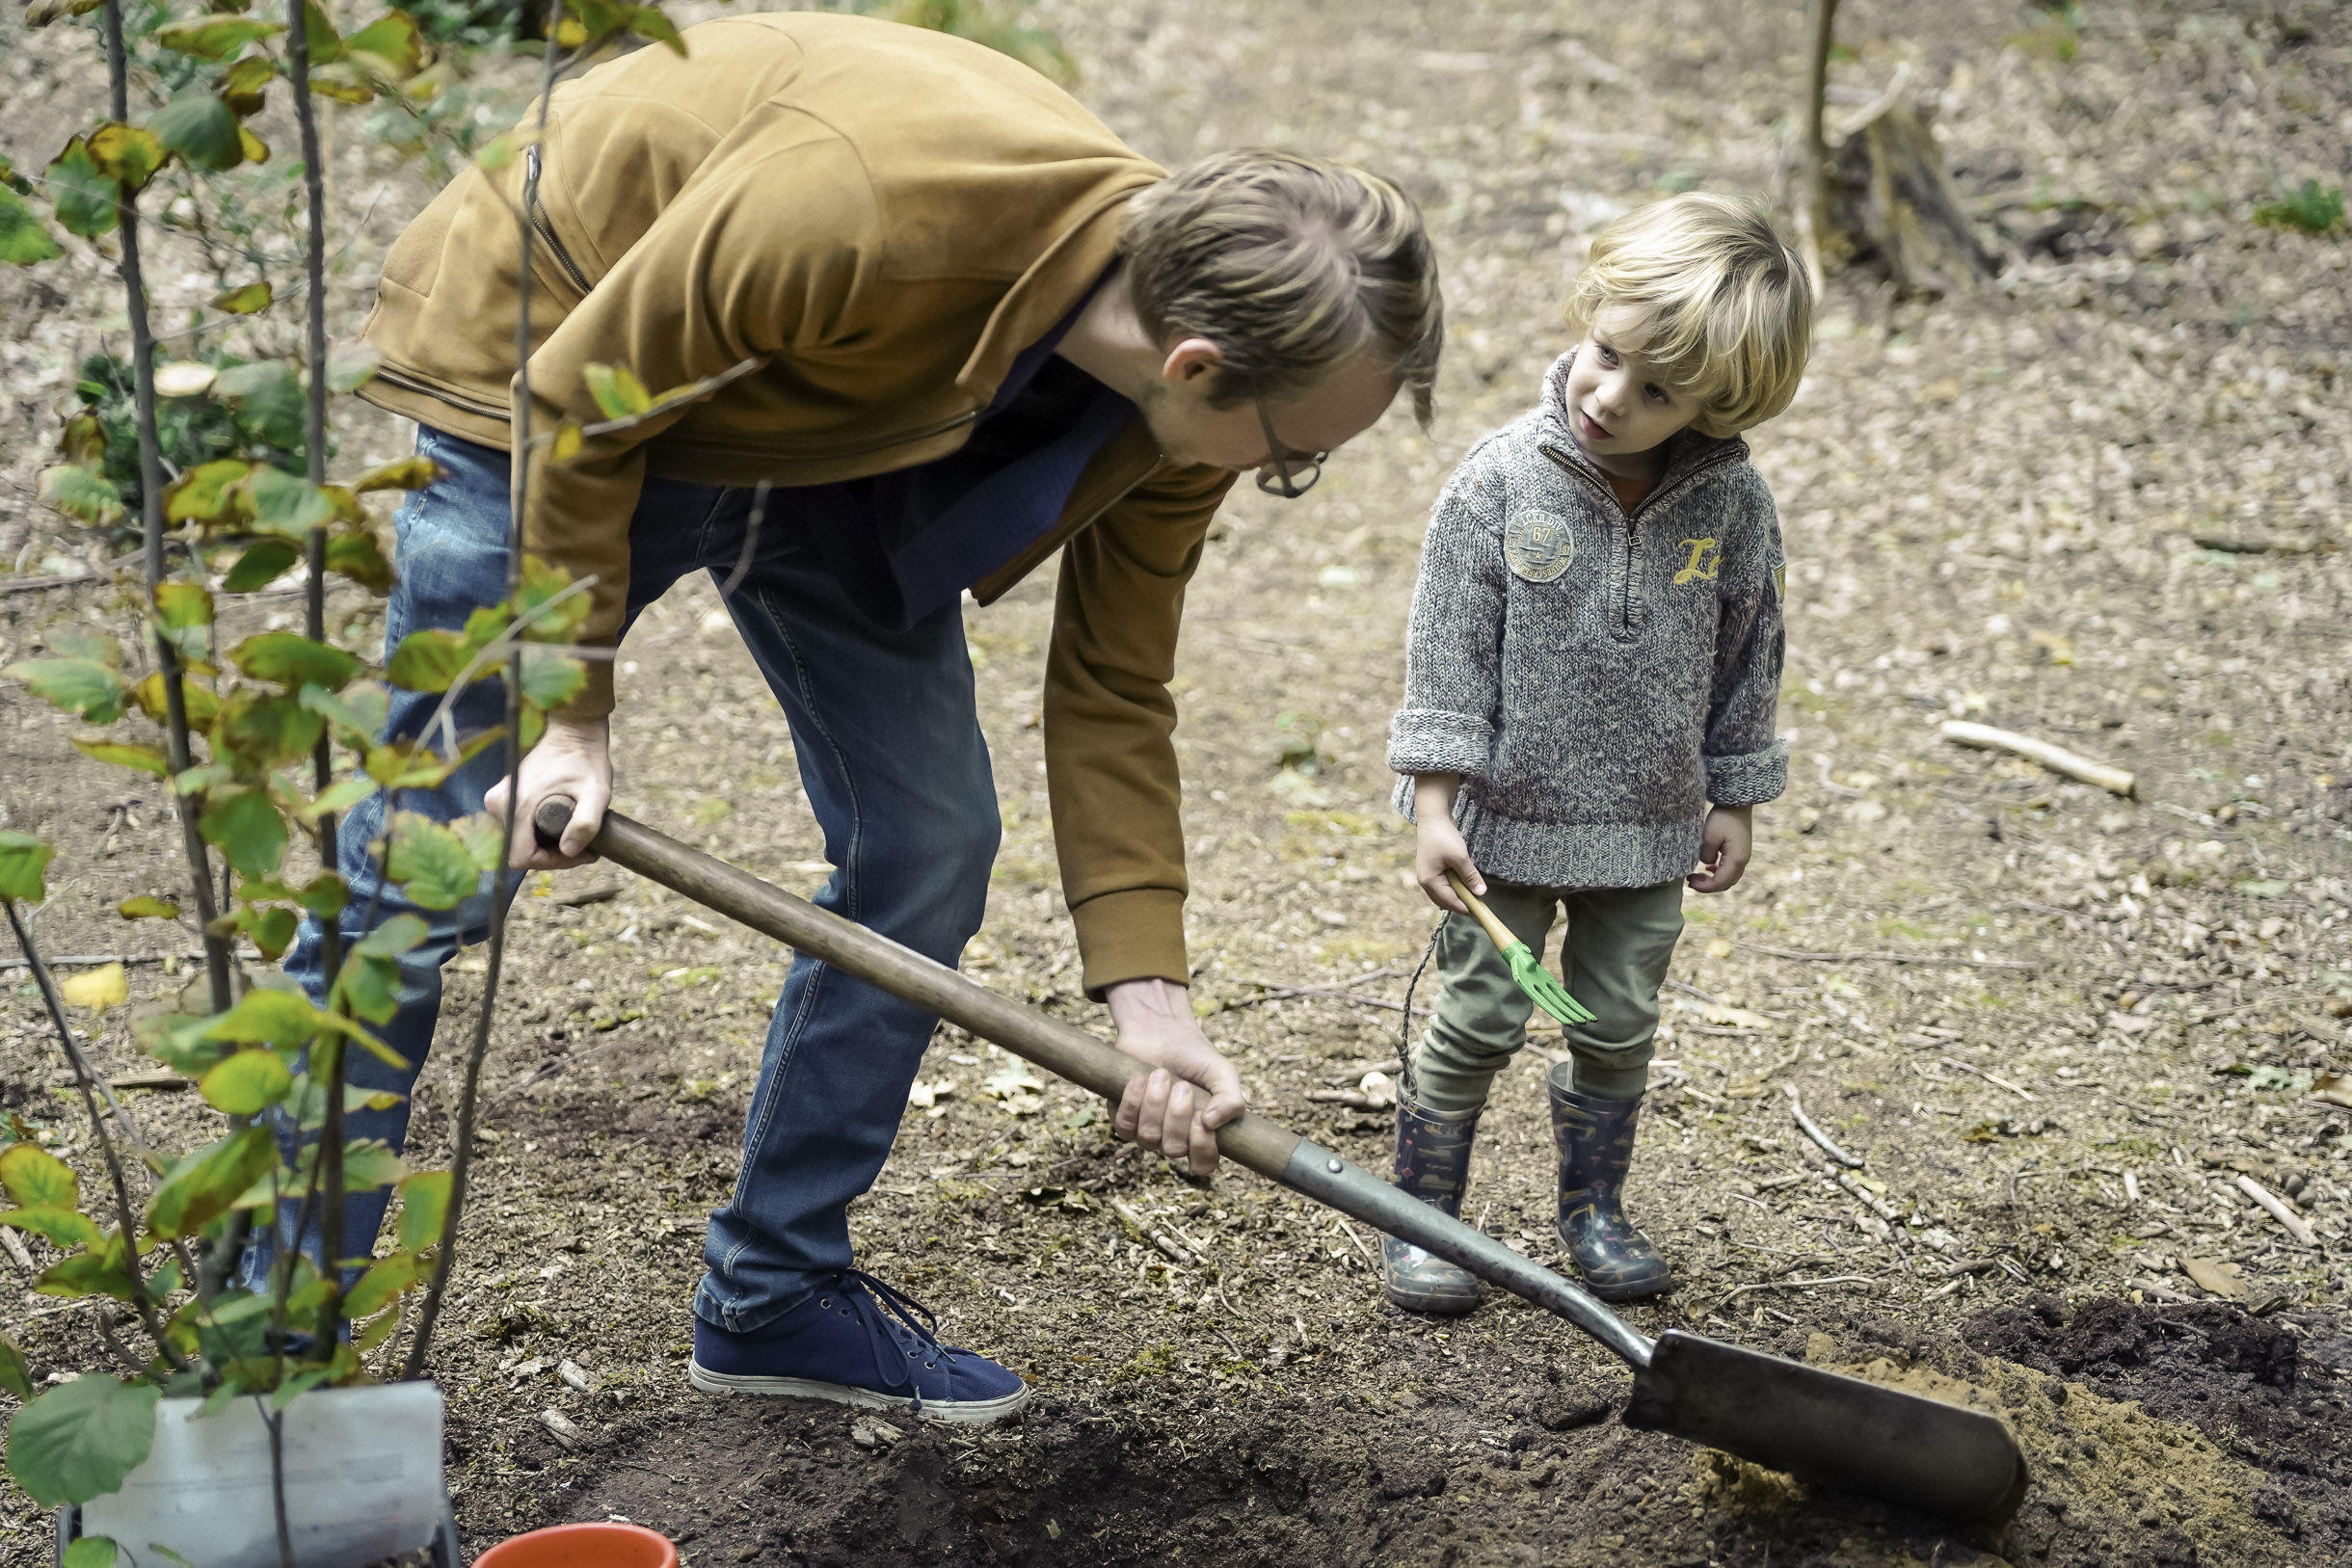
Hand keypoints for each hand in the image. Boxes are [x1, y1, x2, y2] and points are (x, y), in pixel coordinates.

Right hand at [483, 714, 611, 869]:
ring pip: (519, 840)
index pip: (521, 857)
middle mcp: (497, 803)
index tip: (578, 853)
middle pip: (519, 850)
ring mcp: (498, 799)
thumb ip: (585, 823)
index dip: (551, 862)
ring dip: (547, 845)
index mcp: (515, 804)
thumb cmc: (585, 759)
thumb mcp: (596, 792)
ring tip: (576, 835)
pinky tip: (564, 826)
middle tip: (584, 846)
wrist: (573, 732)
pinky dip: (540, 832)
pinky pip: (518, 827)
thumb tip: (568, 851)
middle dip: (552, 855)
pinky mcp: (503, 797)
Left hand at [1105, 978, 1245, 1177]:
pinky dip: (1133, 1101)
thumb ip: (1232, 1099)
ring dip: (1155, 1103)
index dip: (1202, 1149)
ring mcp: (1146, 1130)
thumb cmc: (1194, 1056)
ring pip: (1148, 1138)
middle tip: (1182, 1084)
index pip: (1203, 1164)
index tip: (1202, 1118)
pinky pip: (1124, 1125)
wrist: (1160, 1030)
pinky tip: (1140, 1078)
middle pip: (1173, 1150)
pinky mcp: (1122, 1117)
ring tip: (1161, 1074)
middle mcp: (1173, 1137)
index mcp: (1201, 1133)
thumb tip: (1212, 1124)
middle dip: (1177, 1116)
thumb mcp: (1223, 1074)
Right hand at [1413, 773, 1482, 913]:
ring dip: (1459, 895)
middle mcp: (1426, 882)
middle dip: (1462, 903)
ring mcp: (1429, 876)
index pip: (1450, 902)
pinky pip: (1445, 885)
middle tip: (1480, 903)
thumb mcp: (1460, 857)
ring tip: (1474, 892)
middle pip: (1445, 901)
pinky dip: (1455, 887)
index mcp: (1429, 881)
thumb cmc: (1443, 836)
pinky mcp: (1433, 870)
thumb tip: (1480, 893)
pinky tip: (1465, 883)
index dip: (1466, 907)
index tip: (1481, 912)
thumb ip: (1470, 876)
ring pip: (1445, 894)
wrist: (1433, 817)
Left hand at [1688, 803, 1753, 893]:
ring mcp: (1743, 857)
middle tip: (1690, 880)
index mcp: (1736, 860)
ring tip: (1696, 876)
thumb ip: (1705, 854)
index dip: (1704, 887)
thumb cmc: (1723, 818)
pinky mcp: (1740, 851)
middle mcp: (1743, 861)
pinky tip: (1708, 868)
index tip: (1689, 881)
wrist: (1738, 803)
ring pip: (1729, 878)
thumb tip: (1705, 864)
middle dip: (1707, 886)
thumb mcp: (1709, 836)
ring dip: (1713, 880)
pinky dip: (1719, 873)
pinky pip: (1730, 869)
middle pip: (1725, 884)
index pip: (1720, 882)